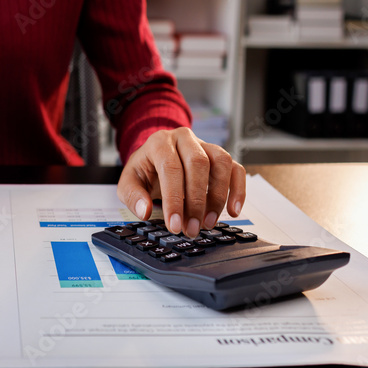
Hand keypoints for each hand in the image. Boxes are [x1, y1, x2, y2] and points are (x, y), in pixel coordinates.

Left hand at [117, 129, 245, 238]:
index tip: (175, 225)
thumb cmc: (144, 170)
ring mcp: (205, 145)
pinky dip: (238, 190)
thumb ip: (133, 196)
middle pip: (198, 164)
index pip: (171, 168)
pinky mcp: (220, 156)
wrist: (156, 157)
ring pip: (221, 163)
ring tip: (208, 223)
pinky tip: (233, 211)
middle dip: (196, 201)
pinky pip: (236, 169)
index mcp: (159, 142)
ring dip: (218, 196)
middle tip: (192, 228)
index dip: (174, 199)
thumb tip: (144, 211)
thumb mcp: (129, 182)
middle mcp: (184, 138)